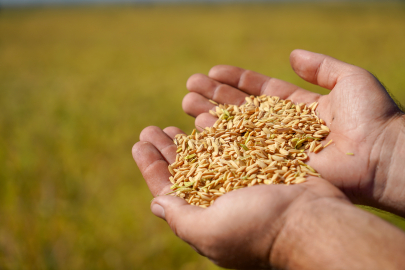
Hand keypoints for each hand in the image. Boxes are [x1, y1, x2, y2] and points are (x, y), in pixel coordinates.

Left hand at [132, 126, 348, 268]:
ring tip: (180, 115)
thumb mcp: (211, 231)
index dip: (152, 167)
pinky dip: (221, 128)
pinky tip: (210, 115)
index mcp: (205, 217)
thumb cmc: (259, 229)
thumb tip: (156, 203)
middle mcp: (221, 198)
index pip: (169, 189)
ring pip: (210, 151)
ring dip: (193, 132)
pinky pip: (236, 142)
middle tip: (152, 129)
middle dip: (168, 148)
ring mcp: (242, 180)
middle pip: (187, 168)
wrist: (314, 221)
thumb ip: (181, 218)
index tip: (139, 144)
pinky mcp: (261, 164)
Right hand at [183, 49, 404, 214]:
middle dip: (215, 97)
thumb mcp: (349, 79)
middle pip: (242, 110)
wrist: (382, 155)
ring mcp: (276, 150)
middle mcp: (283, 129)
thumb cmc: (371, 116)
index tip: (213, 71)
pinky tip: (199, 128)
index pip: (260, 91)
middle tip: (190, 86)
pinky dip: (220, 141)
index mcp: (299, 109)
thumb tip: (291, 55)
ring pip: (237, 130)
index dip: (236, 81)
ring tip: (187, 103)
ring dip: (211, 116)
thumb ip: (320, 66)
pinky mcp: (274, 168)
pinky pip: (242, 152)